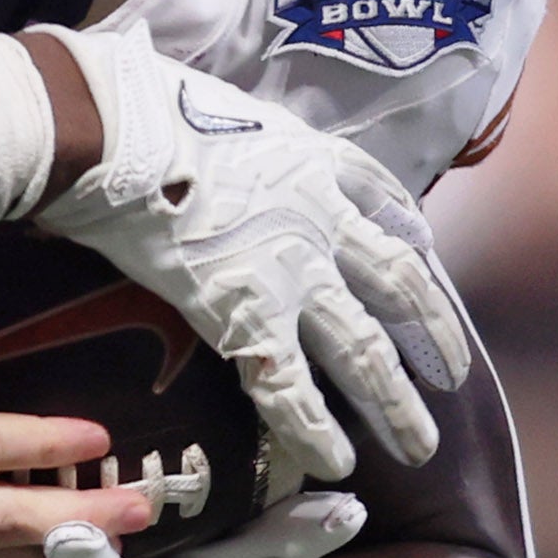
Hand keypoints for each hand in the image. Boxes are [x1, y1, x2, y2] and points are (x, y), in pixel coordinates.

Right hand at [30, 27, 474, 498]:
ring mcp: (290, 269)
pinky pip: (291, 387)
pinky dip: (314, 430)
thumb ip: (226, 127)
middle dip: (431, 336)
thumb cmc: (135, 101)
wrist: (105, 126)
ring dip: (395, 402)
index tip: (427, 258)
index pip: (384, 199)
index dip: (409, 235)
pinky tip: (337, 462)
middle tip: (453, 379)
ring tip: (418, 446)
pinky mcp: (245, 314)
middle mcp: (319, 216)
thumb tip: (197, 125)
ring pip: (363, 349)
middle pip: (397, 285)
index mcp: (312, 158)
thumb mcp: (208, 95)